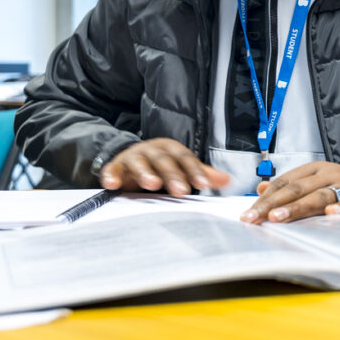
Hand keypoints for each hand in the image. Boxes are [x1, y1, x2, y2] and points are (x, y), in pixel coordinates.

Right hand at [99, 139, 229, 195]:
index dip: (195, 171)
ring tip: (151, 184)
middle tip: (181, 191)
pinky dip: (112, 176)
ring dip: (145, 173)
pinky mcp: (115, 166)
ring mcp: (132, 157)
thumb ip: (200, 173)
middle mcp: (152, 150)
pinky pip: (113, 170)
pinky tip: (113, 185)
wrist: (128, 158)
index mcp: (170, 149)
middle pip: (164, 161)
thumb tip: (227, 180)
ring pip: (139, 163)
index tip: (204, 185)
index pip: (185, 158)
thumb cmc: (160, 165)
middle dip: (173, 175)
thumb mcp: (180, 166)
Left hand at [241, 161, 339, 223]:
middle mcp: (327, 175)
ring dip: (297, 208)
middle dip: (273, 204)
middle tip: (256, 217)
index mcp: (314, 169)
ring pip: (318, 196)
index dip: (265, 197)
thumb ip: (289, 185)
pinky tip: (330, 215)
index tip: (249, 213)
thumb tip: (261, 188)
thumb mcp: (315, 180)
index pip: (284, 182)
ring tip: (278, 217)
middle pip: (296, 189)